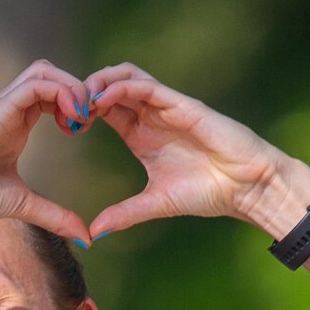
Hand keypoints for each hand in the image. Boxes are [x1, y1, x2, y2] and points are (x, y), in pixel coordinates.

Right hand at [0, 60, 91, 241]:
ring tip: (81, 117)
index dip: (73, 105)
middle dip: (76, 91)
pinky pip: (37, 84)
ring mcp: (3, 105)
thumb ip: (55, 216)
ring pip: (44, 72)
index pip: (50, 96)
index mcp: (15, 126)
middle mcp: (9, 110)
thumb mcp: (24, 205)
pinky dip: (61, 93)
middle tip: (87, 120)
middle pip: (50, 76)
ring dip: (71, 88)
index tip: (84, 130)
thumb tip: (84, 236)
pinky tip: (71, 119)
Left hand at [80, 64, 309, 241]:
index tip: (63, 125)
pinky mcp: (181, 104)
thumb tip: (95, 232)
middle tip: (64, 108)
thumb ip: (125, 214)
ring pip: (126, 77)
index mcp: (141, 134)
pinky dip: (121, 88)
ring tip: (80, 99)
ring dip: (99, 82)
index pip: (105, 110)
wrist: (246, 186)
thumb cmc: (208, 192)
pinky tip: (102, 100)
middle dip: (84, 91)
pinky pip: (146, 86)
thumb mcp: (156, 203)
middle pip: (110, 86)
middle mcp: (151, 116)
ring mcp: (165, 107)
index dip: (81, 111)